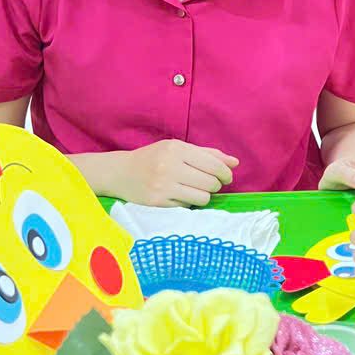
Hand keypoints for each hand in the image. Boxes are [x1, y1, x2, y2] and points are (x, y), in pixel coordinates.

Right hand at [115, 140, 238, 206]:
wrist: (120, 173)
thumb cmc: (154, 158)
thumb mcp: (178, 148)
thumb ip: (208, 154)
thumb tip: (235, 163)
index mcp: (177, 149)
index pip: (214, 165)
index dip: (225, 174)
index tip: (226, 177)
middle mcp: (169, 166)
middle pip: (211, 183)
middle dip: (215, 185)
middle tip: (208, 184)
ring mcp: (163, 186)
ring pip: (203, 198)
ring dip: (203, 196)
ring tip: (194, 190)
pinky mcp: (158, 203)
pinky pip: (187, 206)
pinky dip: (188, 202)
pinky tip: (178, 195)